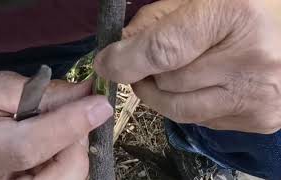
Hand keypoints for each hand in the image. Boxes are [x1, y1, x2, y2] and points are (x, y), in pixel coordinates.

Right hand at [0, 71, 112, 179]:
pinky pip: (64, 175)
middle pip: (63, 173)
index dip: (71, 124)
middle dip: (78, 140)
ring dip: (77, 148)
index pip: (32, 146)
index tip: (101, 104)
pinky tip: (58, 140)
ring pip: (69, 176)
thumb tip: (82, 91)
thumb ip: (34, 90)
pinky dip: (70, 156)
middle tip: (77, 113)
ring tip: (63, 124)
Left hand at [94, 0, 280, 133]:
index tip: (106, 64)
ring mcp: (256, 96)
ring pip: (178, 109)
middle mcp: (251, 61)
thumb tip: (122, 46)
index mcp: (235, 15)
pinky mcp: (258, 120)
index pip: (164, 50)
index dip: (126, 61)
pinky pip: (200, 119)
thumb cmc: (248, 10)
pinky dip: (188, 103)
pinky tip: (203, 84)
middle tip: (146, 63)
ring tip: (169, 74)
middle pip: (167, 84)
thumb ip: (158, 20)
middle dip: (146, 75)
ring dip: (162, 93)